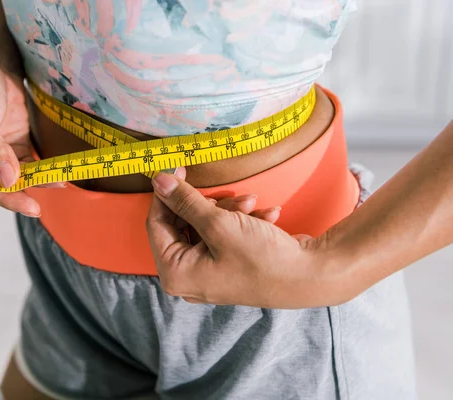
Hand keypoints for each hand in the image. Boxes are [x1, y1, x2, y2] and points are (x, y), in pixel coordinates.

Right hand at [0, 48, 63, 216]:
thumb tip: (8, 180)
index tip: (18, 197)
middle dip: (16, 195)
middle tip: (36, 208)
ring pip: (14, 182)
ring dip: (34, 185)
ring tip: (55, 185)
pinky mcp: (12, 153)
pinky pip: (28, 169)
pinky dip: (42, 173)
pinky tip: (58, 177)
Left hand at [146, 167, 353, 308]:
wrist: (310, 275)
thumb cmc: (262, 257)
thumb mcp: (218, 223)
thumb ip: (184, 201)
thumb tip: (158, 181)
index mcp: (176, 273)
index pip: (155, 224)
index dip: (166, 194)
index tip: (178, 169)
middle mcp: (188, 277)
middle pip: (183, 225)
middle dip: (209, 205)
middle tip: (232, 194)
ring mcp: (209, 273)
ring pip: (205, 226)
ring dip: (230, 211)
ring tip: (254, 205)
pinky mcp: (228, 267)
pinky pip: (223, 236)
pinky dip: (241, 223)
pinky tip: (266, 217)